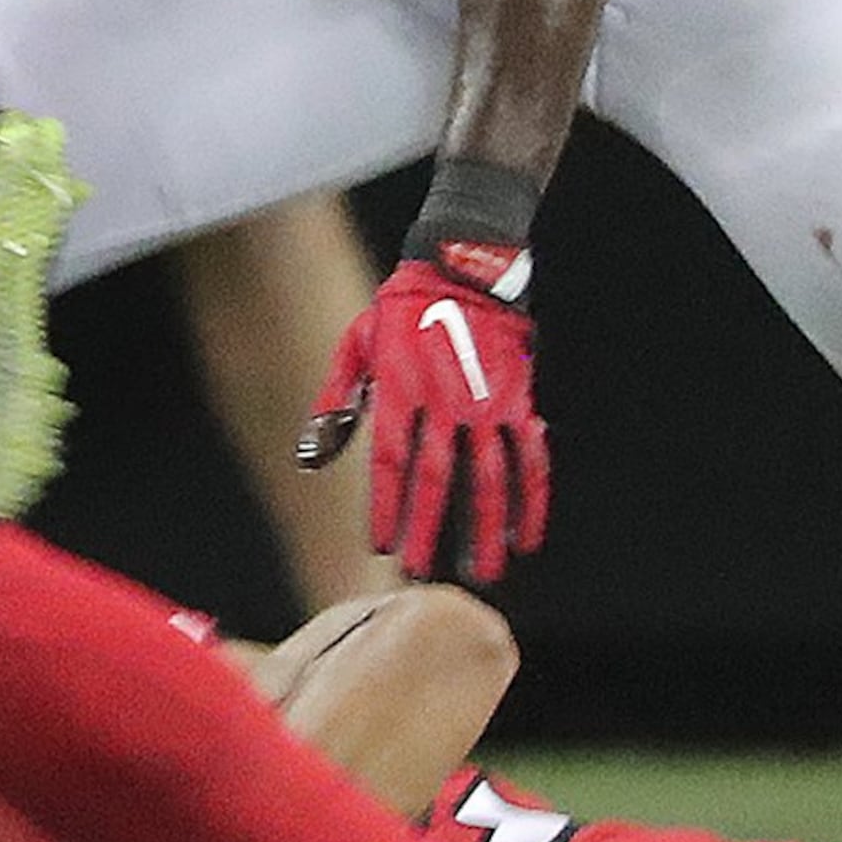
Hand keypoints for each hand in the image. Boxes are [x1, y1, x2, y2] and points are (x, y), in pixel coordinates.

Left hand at [307, 255, 544, 580]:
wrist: (463, 269)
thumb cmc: (399, 311)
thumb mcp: (355, 345)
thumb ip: (334, 402)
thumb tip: (310, 459)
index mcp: (400, 389)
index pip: (390, 461)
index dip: (387, 506)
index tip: (382, 545)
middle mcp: (445, 402)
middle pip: (438, 478)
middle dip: (430, 529)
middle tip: (423, 572)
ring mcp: (487, 404)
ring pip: (491, 477)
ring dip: (486, 528)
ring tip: (481, 572)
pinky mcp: (519, 402)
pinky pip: (530, 458)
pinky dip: (531, 500)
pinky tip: (525, 537)